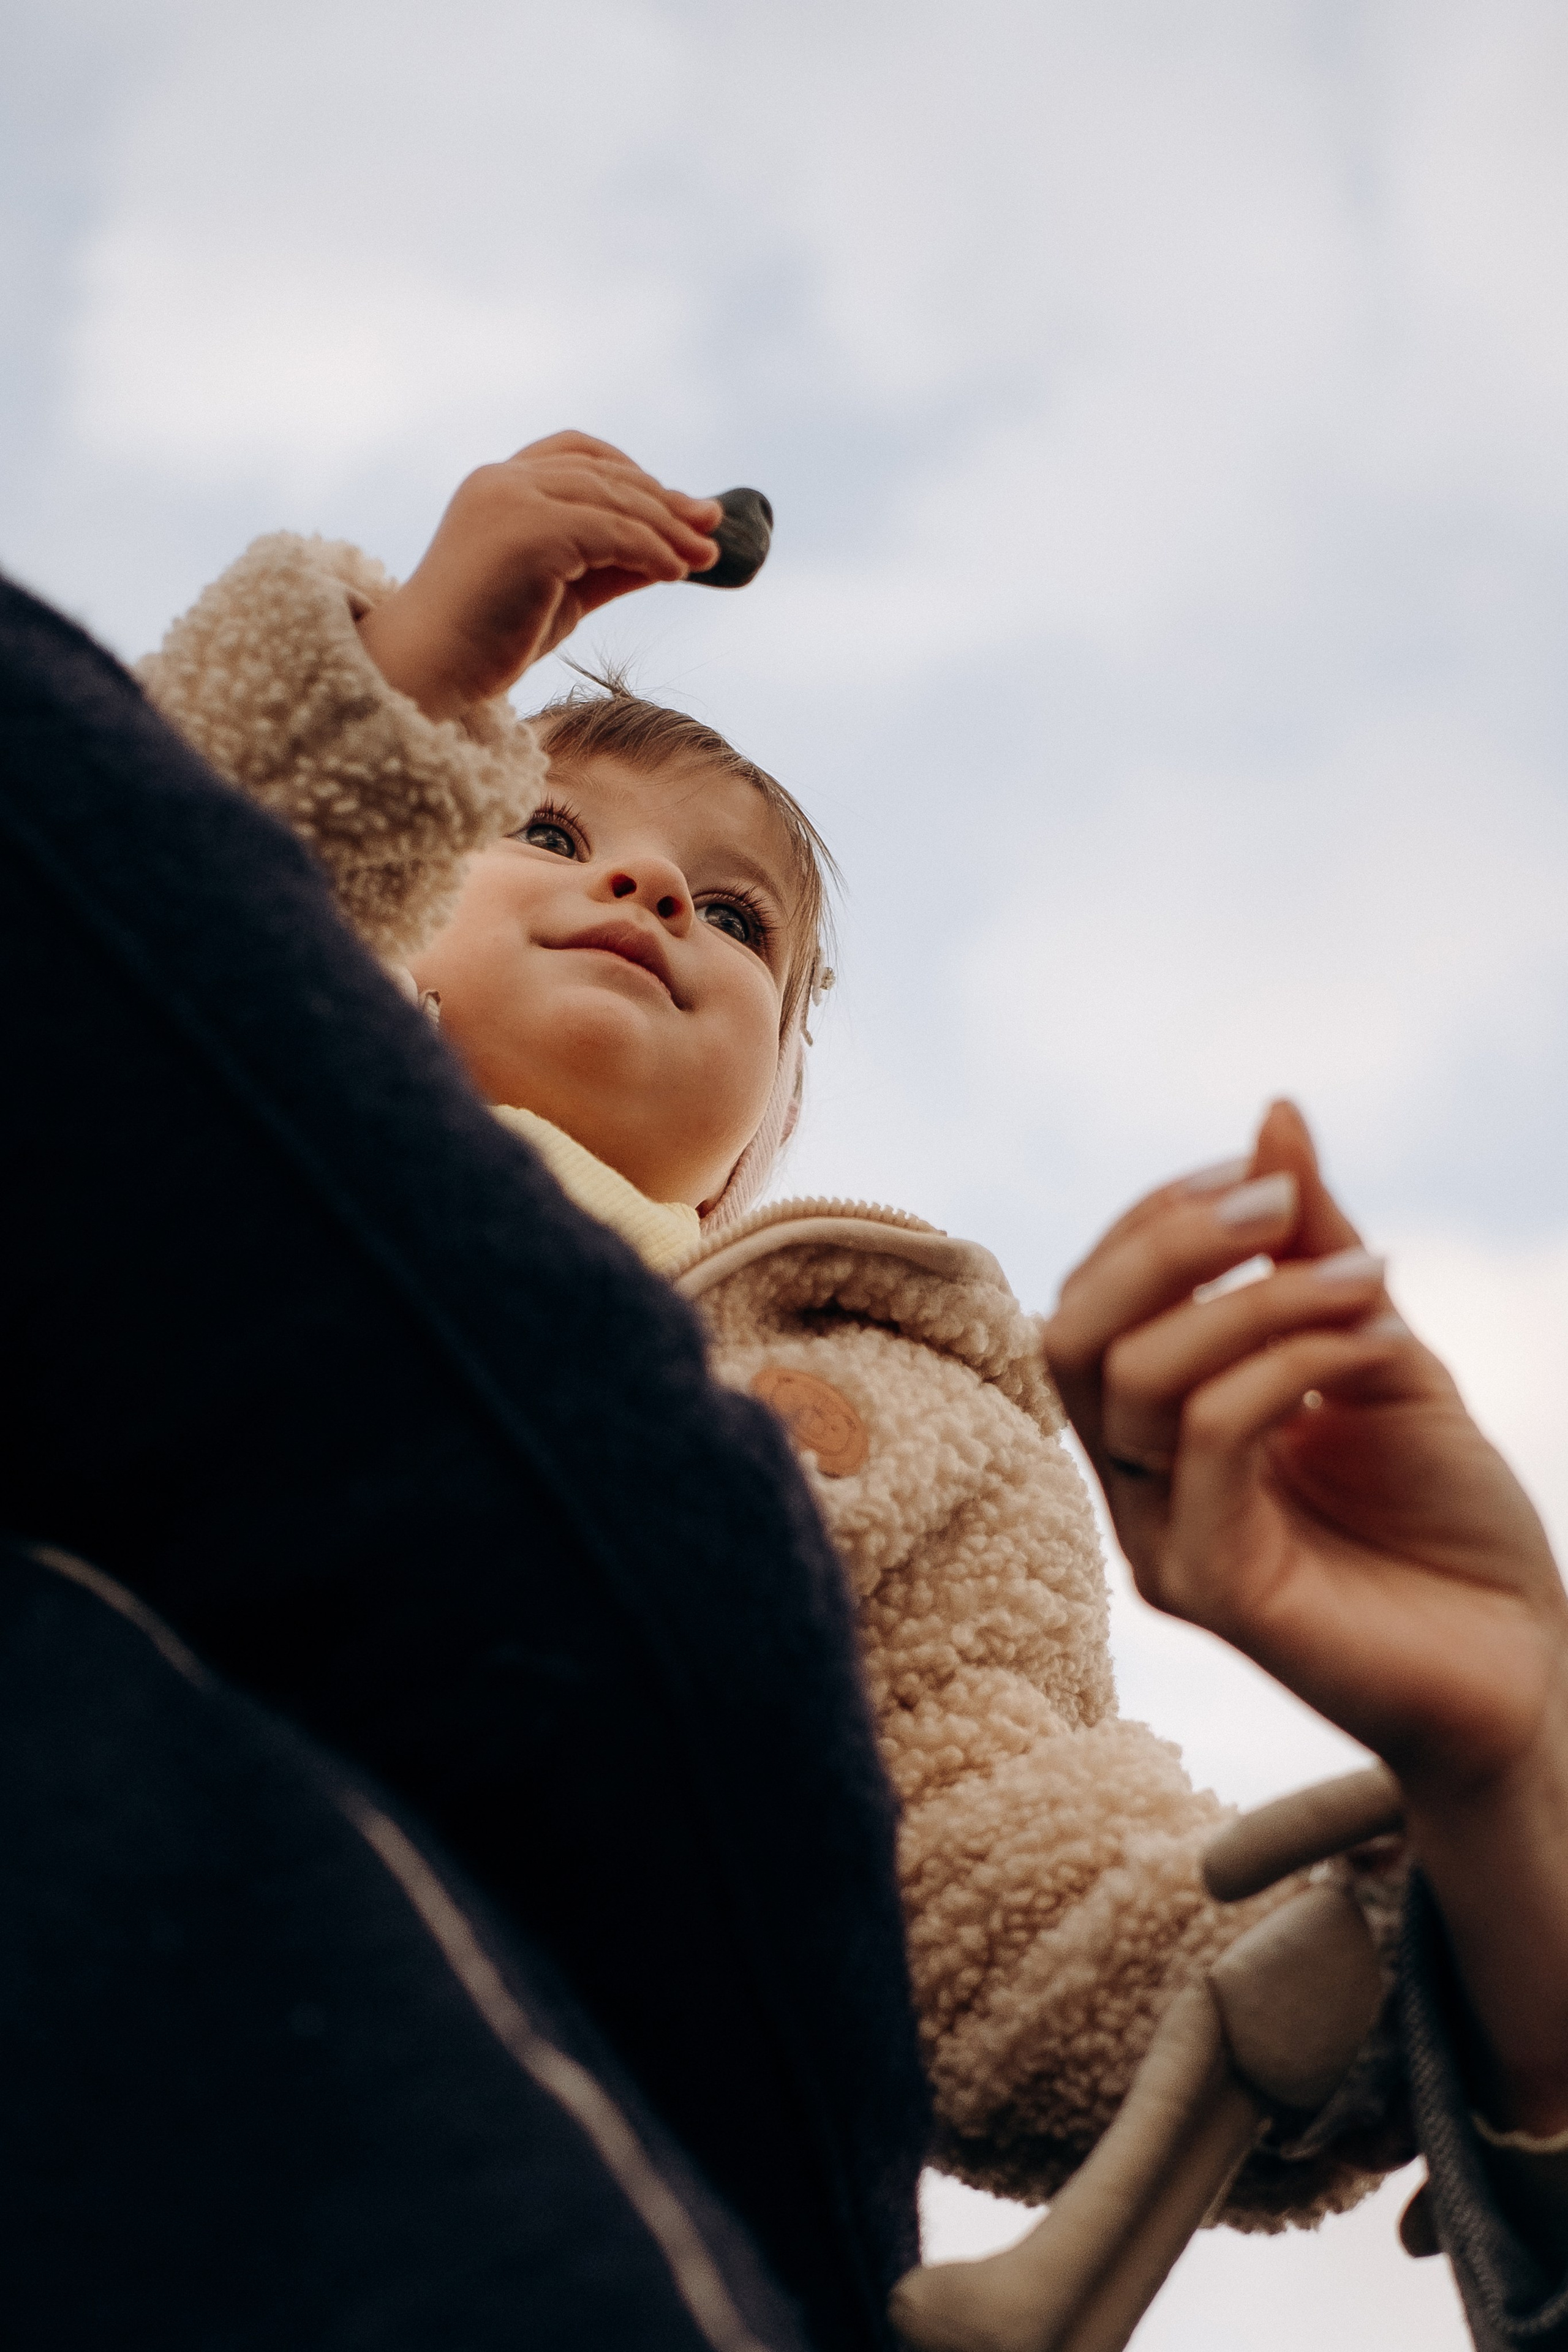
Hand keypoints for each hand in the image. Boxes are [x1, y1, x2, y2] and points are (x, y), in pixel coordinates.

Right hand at [356, 432, 721, 719]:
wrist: (429, 671)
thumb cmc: (488, 642)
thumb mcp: (564, 593)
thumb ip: (612, 564)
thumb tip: (680, 553)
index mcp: (499, 484)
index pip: (579, 455)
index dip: (636, 476)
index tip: (680, 507)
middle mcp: (502, 480)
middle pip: (604, 474)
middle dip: (665, 501)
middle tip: (712, 527)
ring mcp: (511, 499)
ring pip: (613, 499)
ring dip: (668, 528)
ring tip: (705, 557)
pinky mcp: (527, 531)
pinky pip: (610, 531)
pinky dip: (651, 549)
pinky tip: (675, 573)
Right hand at [1044, 1100, 1567, 2127]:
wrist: (1525, 1659)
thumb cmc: (1446, 1515)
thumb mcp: (1376, 1345)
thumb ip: (1310, 1247)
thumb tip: (1272, 1116)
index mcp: (1155, 1428)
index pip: (1090, 1299)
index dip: (1155, 1219)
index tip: (1263, 1172)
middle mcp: (1135, 1484)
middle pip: (1072, 1335)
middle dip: (1169, 1245)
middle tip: (1282, 1211)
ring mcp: (1163, 1541)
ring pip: (1139, 1379)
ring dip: (1258, 1300)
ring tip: (1373, 1282)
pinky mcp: (1212, 1591)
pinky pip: (1210, 1440)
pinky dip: (1292, 1362)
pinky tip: (1382, 1348)